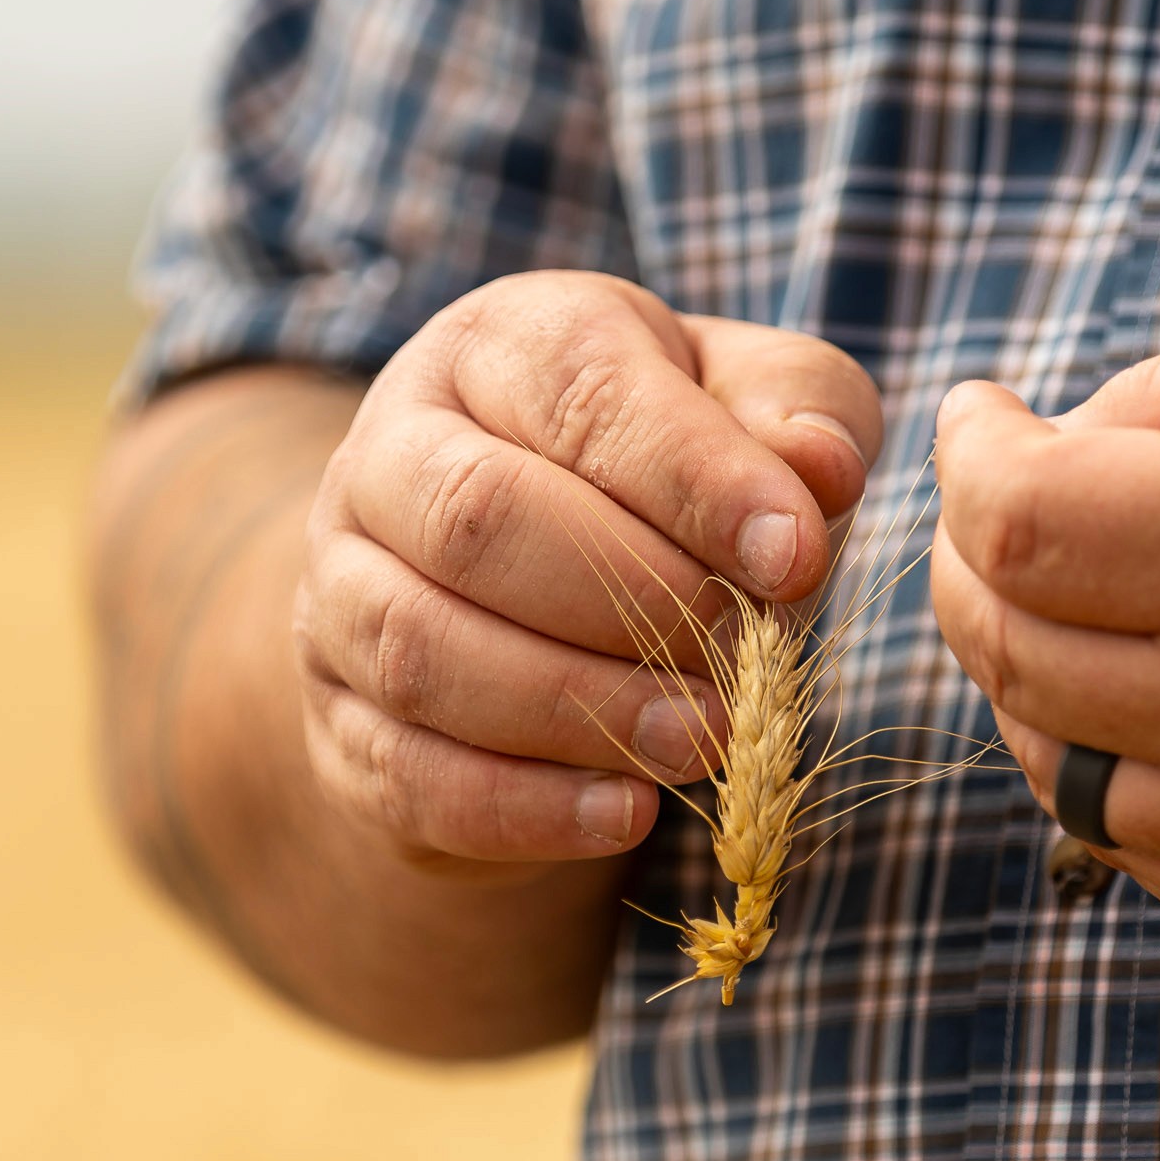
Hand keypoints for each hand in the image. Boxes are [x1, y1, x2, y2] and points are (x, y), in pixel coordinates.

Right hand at [299, 271, 880, 871]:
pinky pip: (406, 771)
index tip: (796, 556)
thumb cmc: (663, 475)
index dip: (693, 478)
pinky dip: (522, 807)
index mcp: (496, 348)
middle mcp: (387, 453)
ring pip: (423, 651)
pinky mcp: (341, 718)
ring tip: (703, 741)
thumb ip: (795, 415)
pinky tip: (628, 813)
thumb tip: (819, 470)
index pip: (579, 393)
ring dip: (580, 709)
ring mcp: (340, 588)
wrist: (535, 586)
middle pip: (476, 516)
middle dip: (630, 601)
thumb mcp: (748, 409)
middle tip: (744, 665)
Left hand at [930, 306, 1159, 933]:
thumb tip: (1046, 441)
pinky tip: (1133, 695)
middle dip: (970, 557)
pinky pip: (1124, 839)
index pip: (1011, 520)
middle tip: (1000, 506)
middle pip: (1002, 638)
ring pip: (1045, 751)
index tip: (982, 419)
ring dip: (1020, 665)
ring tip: (1066, 597)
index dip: (966, 458)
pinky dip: (1095, 761)